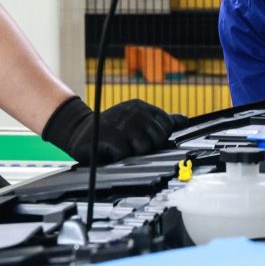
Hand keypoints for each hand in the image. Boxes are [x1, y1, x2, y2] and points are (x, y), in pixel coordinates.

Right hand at [42, 97, 186, 165]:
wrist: (79, 132)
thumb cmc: (112, 130)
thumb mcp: (137, 122)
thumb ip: (160, 122)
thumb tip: (184, 120)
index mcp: (143, 107)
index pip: (167, 126)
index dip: (159, 138)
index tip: (145, 139)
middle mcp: (134, 112)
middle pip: (159, 138)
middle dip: (147, 147)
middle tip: (130, 144)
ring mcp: (122, 122)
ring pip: (145, 147)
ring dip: (133, 153)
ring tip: (121, 148)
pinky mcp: (109, 136)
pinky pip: (126, 154)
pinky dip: (119, 158)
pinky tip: (111, 152)